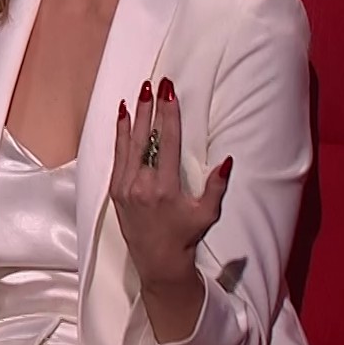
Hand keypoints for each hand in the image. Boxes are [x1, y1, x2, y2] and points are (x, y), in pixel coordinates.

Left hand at [111, 77, 232, 282]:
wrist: (157, 260)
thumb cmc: (185, 235)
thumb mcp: (207, 213)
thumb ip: (216, 186)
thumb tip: (228, 160)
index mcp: (165, 189)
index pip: (167, 143)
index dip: (169, 116)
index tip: (170, 93)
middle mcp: (141, 185)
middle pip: (145, 138)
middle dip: (151, 108)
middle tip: (154, 83)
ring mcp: (125, 187)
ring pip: (129, 144)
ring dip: (135, 116)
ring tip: (139, 92)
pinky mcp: (116, 190)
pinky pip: (117, 155)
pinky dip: (120, 134)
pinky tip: (124, 115)